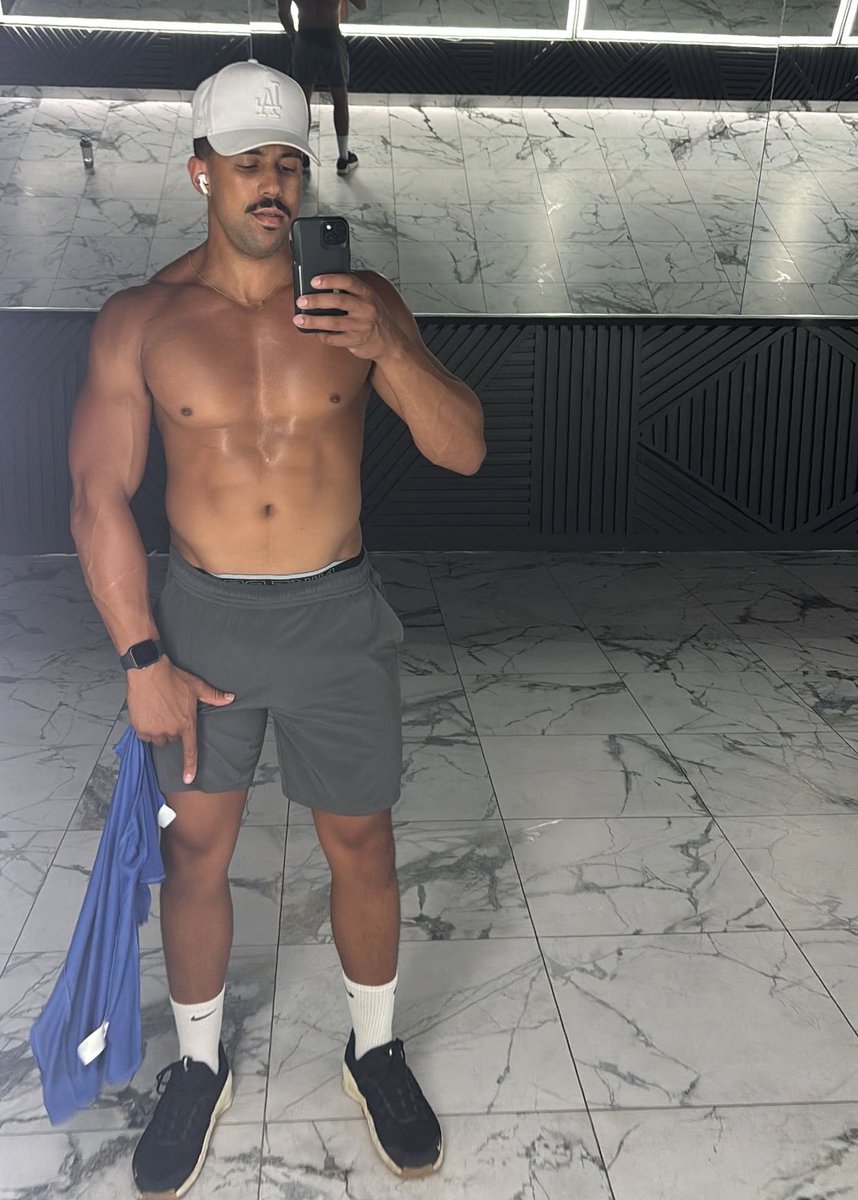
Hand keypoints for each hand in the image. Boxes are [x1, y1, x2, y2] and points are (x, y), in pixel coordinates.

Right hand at [126, 656, 234, 784]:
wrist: (148, 671)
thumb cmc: (172, 678)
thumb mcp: (196, 686)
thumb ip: (213, 696)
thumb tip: (230, 698)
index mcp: (187, 723)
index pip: (190, 750)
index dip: (190, 766)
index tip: (189, 779)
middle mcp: (171, 730)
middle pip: (171, 739)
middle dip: (170, 729)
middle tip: (169, 712)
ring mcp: (155, 731)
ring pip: (157, 738)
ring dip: (157, 730)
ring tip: (158, 711)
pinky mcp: (140, 728)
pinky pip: (144, 735)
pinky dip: (145, 728)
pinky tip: (147, 713)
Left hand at [293, 274, 403, 359]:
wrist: (390, 342)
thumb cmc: (374, 318)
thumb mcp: (368, 299)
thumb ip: (351, 291)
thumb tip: (322, 285)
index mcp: (367, 294)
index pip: (348, 281)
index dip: (330, 279)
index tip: (314, 281)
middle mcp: (366, 308)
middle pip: (338, 301)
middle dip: (317, 300)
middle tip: (301, 301)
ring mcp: (361, 326)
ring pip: (333, 322)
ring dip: (314, 321)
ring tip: (299, 319)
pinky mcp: (357, 341)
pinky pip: (335, 339)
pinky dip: (323, 336)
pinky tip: (315, 332)